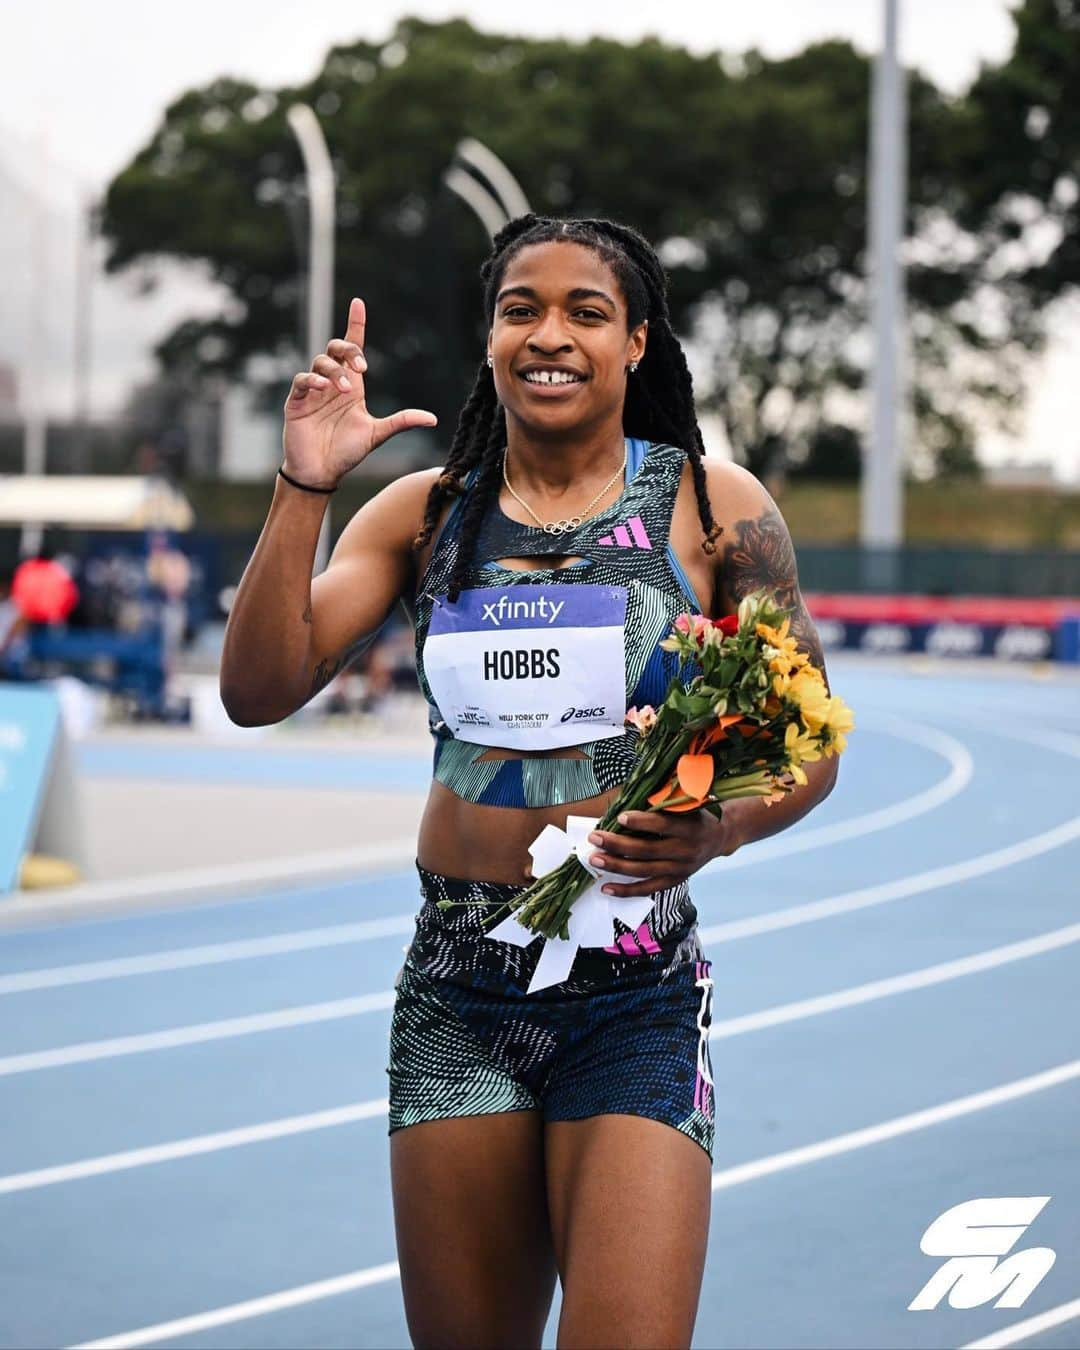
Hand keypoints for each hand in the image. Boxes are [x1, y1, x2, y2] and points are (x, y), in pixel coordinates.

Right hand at [282, 297, 436, 487]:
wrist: (322, 472)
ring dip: (335, 371)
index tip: (359, 303)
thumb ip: (401, 422)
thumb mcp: (377, 433)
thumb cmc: (346, 452)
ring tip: (346, 390)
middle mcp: (332, 383)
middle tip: (362, 368)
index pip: (353, 347)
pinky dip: (311, 379)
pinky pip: (301, 380)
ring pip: (320, 362)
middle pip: (335, 348)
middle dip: (349, 350)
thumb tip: (433, 419)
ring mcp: (312, 391)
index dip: (355, 324)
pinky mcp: (296, 401)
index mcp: (352, 385)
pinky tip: (322, 387)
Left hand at [584, 808, 742, 897]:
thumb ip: (663, 804)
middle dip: (617, 844)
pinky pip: (648, 889)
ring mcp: (680, 869)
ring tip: (594, 858)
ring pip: (644, 871)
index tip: (620, 816)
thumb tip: (627, 805)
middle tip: (595, 837)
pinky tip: (606, 888)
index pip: (663, 825)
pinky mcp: (674, 881)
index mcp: (691, 827)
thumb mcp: (688, 803)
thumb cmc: (696, 814)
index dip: (641, 822)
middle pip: (647, 850)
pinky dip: (626, 890)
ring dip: (616, 866)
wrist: (720, 836)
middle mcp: (686, 850)